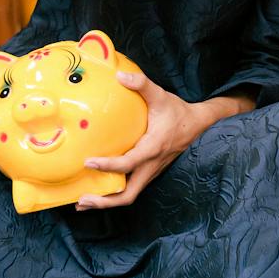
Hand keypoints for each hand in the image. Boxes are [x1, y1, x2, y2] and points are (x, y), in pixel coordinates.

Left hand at [75, 70, 208, 209]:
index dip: (108, 165)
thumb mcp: (161, 95)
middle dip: (105, 201)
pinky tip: (98, 189)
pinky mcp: (149, 172)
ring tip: (82, 202)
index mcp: (153, 148)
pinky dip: (114, 194)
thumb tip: (119, 76)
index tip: (88, 162)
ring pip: (129, 195)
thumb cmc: (177, 111)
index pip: (129, 163)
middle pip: (128, 195)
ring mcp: (151, 172)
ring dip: (107, 201)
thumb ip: (142, 84)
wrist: (197, 124)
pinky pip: (131, 188)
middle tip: (81, 200)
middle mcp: (152, 166)